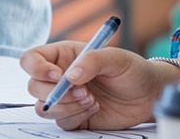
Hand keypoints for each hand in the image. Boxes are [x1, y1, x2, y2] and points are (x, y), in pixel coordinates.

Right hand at [20, 42, 179, 130]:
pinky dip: (75, 118)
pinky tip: (94, 109)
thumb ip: (93, 60)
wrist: (148, 95)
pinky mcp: (74, 116)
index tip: (58, 76)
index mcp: (64, 55)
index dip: (37, 68)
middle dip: (56, 93)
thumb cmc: (133, 70)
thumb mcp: (116, 58)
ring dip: (66, 107)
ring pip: (44, 108)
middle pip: (34, 87)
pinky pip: (61, 122)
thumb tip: (70, 76)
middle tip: (84, 91)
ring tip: (92, 100)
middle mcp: (60, 77)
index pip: (32, 59)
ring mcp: (66, 98)